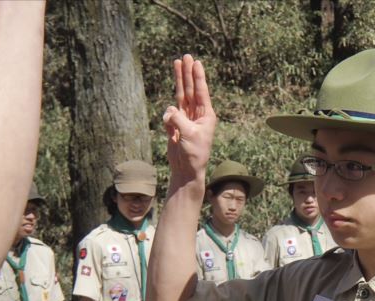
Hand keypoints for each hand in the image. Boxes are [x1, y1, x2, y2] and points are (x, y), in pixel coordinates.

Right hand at [163, 54, 216, 185]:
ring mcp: (186, 119)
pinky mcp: (175, 125)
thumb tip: (168, 111)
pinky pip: (169, 114)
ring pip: (181, 95)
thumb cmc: (193, 153)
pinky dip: (167, 117)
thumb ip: (178, 119)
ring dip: (179, 80)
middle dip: (188, 73)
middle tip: (186, 56)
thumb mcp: (188, 134)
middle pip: (191, 89)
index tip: (196, 62)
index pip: (201, 92)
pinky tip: (169, 127)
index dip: (198, 76)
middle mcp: (197, 115)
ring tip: (177, 63)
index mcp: (206, 116)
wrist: (186, 169)